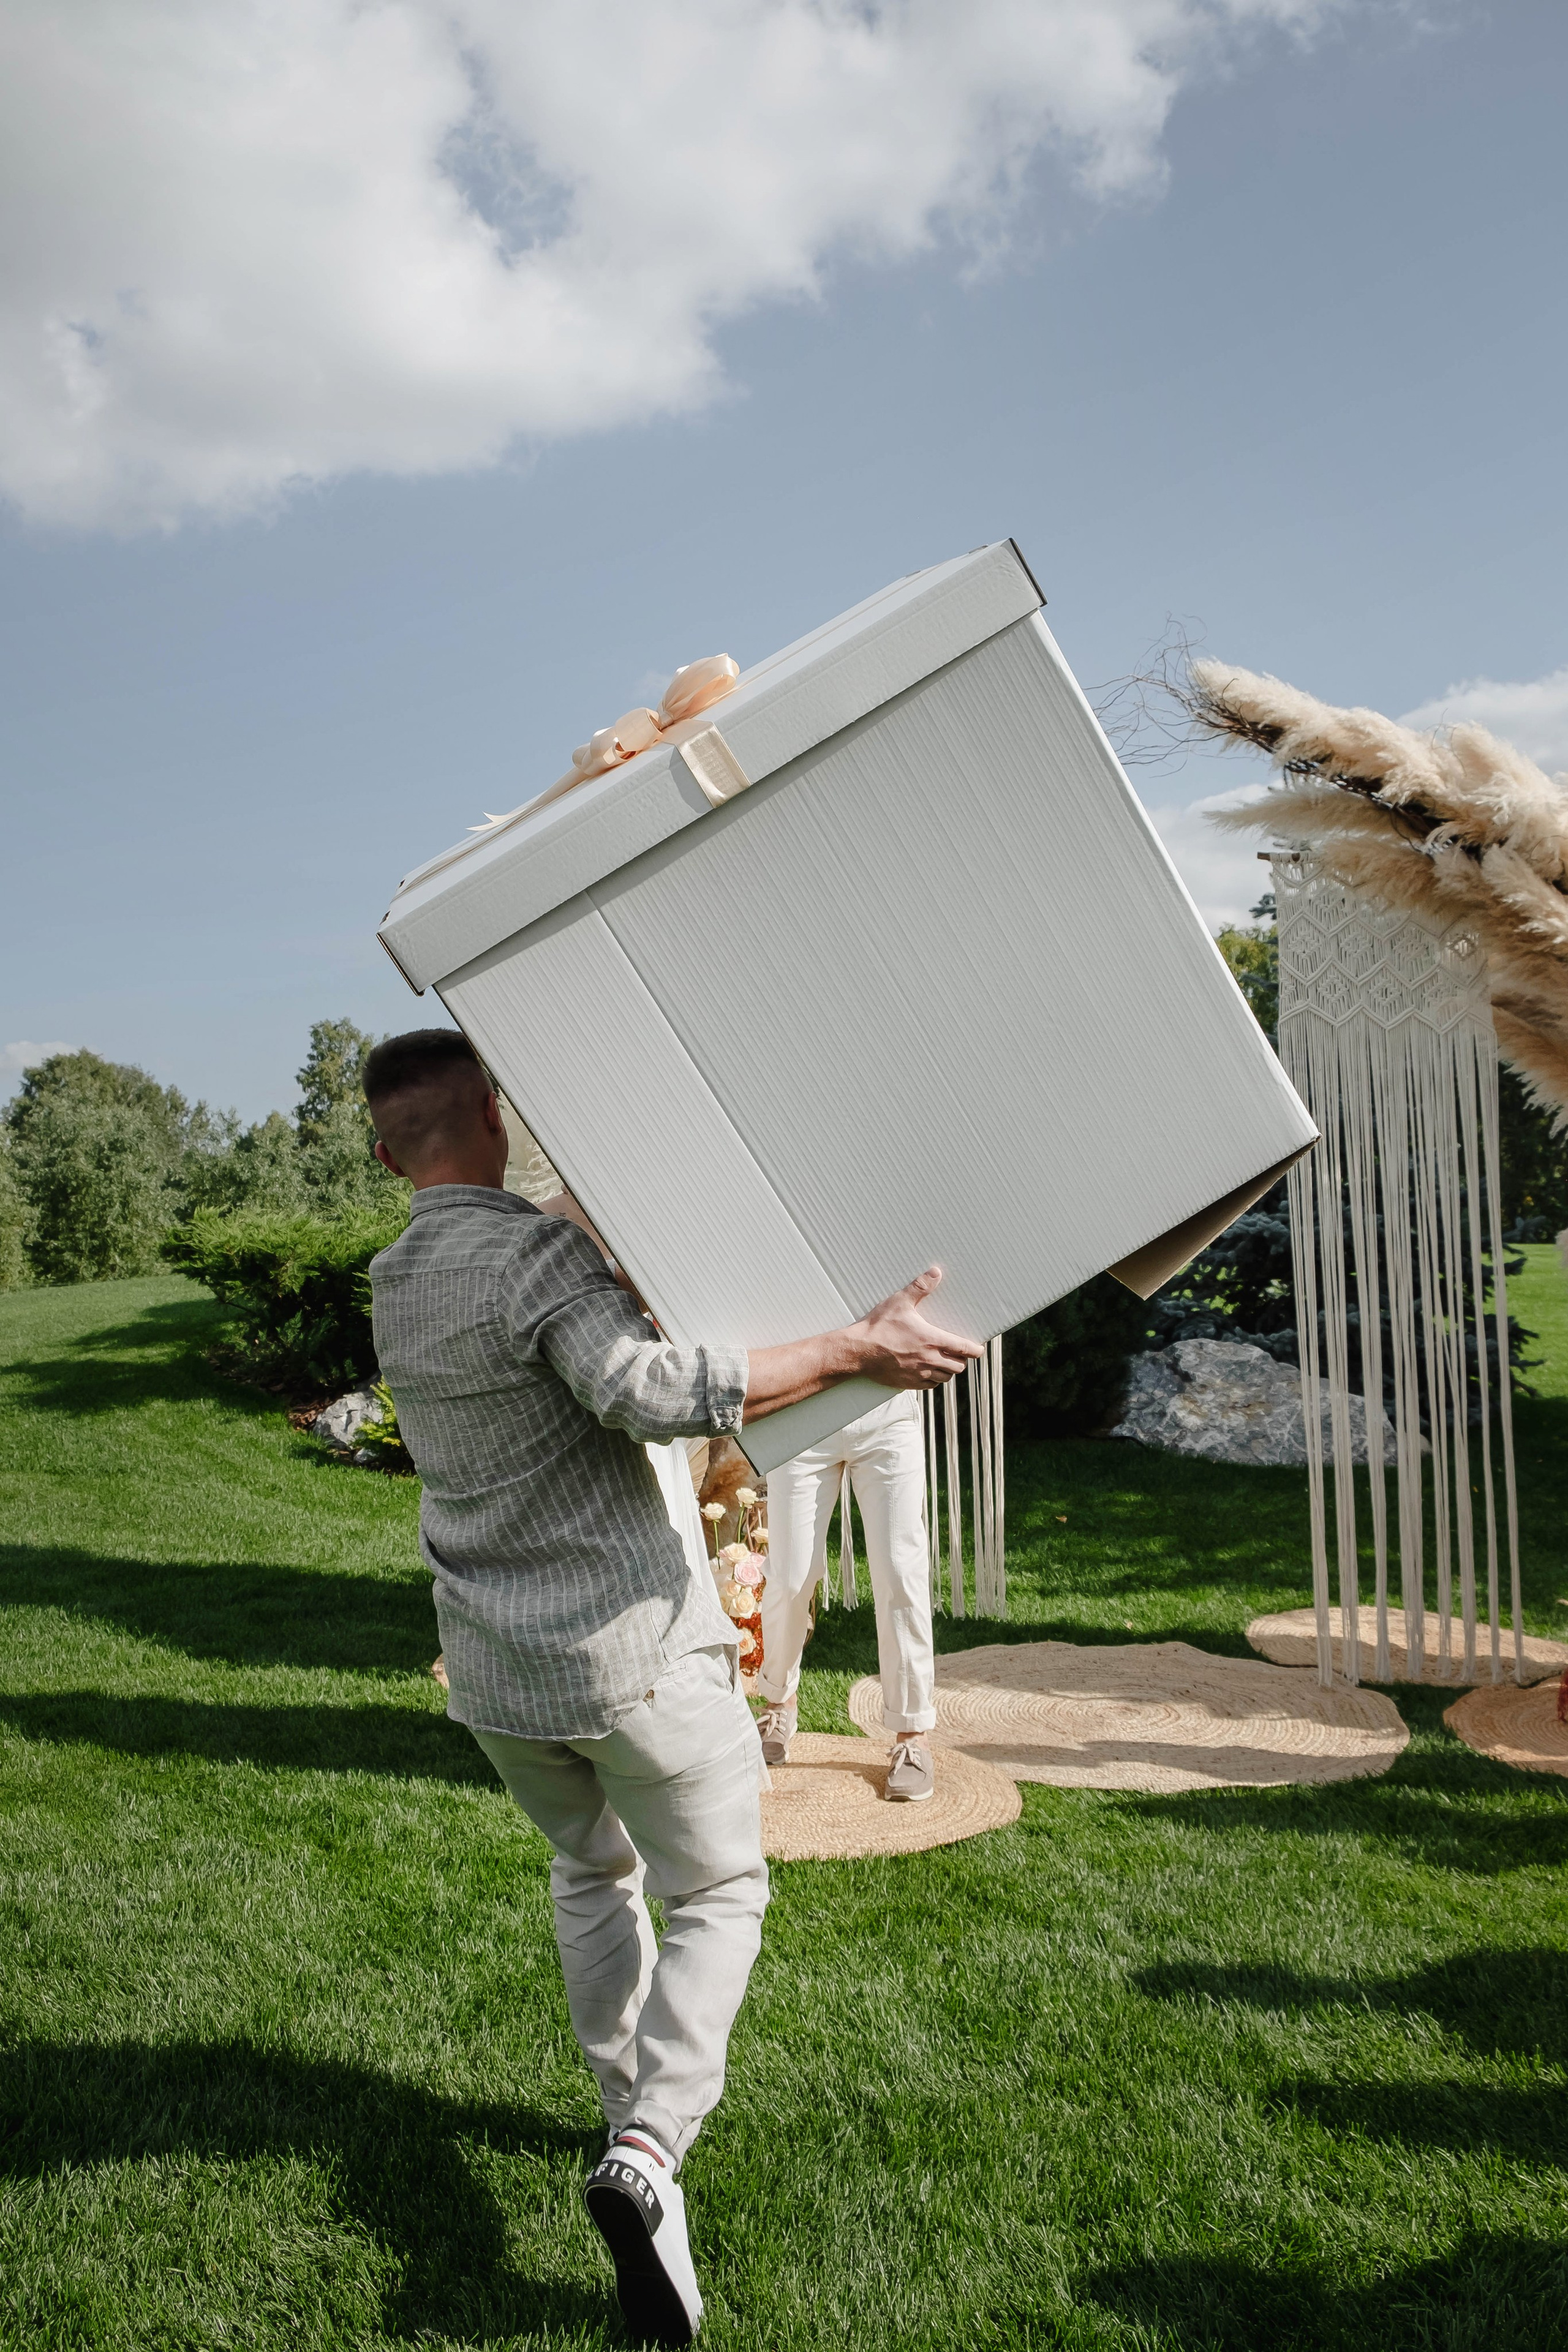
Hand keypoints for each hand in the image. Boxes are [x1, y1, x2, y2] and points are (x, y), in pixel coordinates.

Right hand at [848, 1267, 983, 1389]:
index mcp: (931, 1340)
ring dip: (948, 1370)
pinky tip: (929, 1371)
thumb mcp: (899, 1302)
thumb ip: (919, 1287)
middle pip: (958, 1366)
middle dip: (961, 1360)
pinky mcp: (909, 1383)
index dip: (975, 1350)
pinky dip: (934, 1379)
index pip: (963, 1348)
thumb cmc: (879, 1327)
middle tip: (957, 1352)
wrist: (859, 1351)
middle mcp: (929, 1360)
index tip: (979, 1349)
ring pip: (945, 1377)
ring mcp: (919, 1374)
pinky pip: (930, 1386)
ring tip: (944, 1361)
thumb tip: (935, 1273)